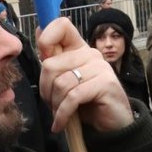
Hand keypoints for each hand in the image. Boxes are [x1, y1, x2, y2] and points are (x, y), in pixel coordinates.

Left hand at [37, 17, 134, 133]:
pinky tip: (60, 124)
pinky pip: (72, 97)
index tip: (44, 59)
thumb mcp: (66, 80)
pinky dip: (62, 114)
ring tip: (59, 114)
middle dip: (45, 90)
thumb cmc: (87, 102)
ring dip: (55, 104)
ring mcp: (99, 67)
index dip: (47, 39)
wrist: (112, 125)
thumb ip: (54, 60)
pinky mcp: (105, 83)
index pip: (62, 25)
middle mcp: (90, 53)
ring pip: (61, 83)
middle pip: (50, 64)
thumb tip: (38, 31)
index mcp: (79, 48)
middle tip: (51, 103)